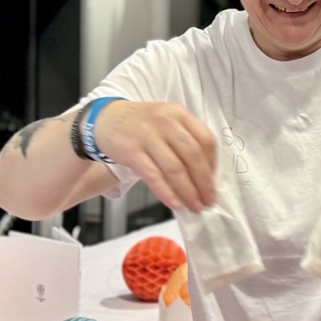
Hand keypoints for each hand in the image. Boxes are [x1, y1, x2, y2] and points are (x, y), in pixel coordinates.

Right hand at [94, 100, 217, 211]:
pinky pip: (153, 176)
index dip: (213, 165)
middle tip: (209, 201)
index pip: (205, 140)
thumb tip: (205, 174)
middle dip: (204, 183)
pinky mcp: (131, 151)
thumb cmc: (142, 124)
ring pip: (174, 169)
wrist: (106, 118)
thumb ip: (186, 139)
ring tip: (195, 206)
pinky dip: (166, 192)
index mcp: (179, 114)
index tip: (214, 182)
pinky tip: (175, 204)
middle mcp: (165, 122)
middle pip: (192, 156)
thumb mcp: (167, 121)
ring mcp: (147, 136)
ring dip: (188, 192)